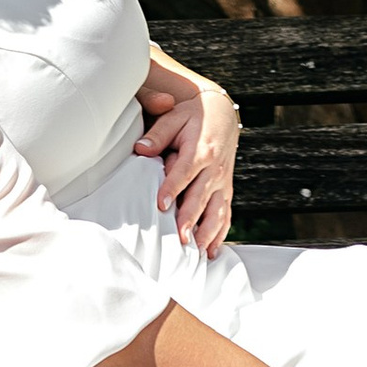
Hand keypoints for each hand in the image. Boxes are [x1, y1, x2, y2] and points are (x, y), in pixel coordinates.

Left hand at [134, 58, 238, 253]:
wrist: (222, 114)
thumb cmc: (191, 117)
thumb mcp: (174, 117)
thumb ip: (157, 134)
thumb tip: (141, 149)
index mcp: (200, 150)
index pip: (185, 172)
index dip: (173, 188)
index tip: (161, 205)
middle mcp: (215, 168)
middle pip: (201, 196)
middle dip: (192, 218)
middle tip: (181, 238)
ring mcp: (222, 182)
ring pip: (218, 210)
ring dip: (208, 232)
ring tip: (196, 251)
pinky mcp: (225, 190)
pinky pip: (226, 215)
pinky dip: (220, 234)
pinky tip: (211, 252)